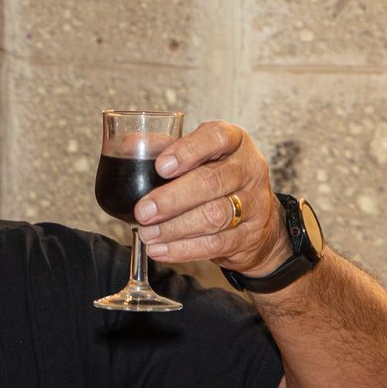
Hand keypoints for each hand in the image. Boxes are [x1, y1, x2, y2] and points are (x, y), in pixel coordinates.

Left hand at [135, 120, 286, 276]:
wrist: (256, 217)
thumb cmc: (215, 177)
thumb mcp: (195, 155)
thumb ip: (163, 148)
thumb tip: (131, 145)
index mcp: (234, 141)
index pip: (216, 137)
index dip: (188, 151)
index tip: (161, 167)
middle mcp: (249, 169)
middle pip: (212, 181)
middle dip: (172, 199)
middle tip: (143, 212)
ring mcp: (255, 203)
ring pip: (215, 216)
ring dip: (175, 228)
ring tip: (147, 233)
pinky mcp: (250, 235)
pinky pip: (216, 244)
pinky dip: (184, 249)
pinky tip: (160, 250)